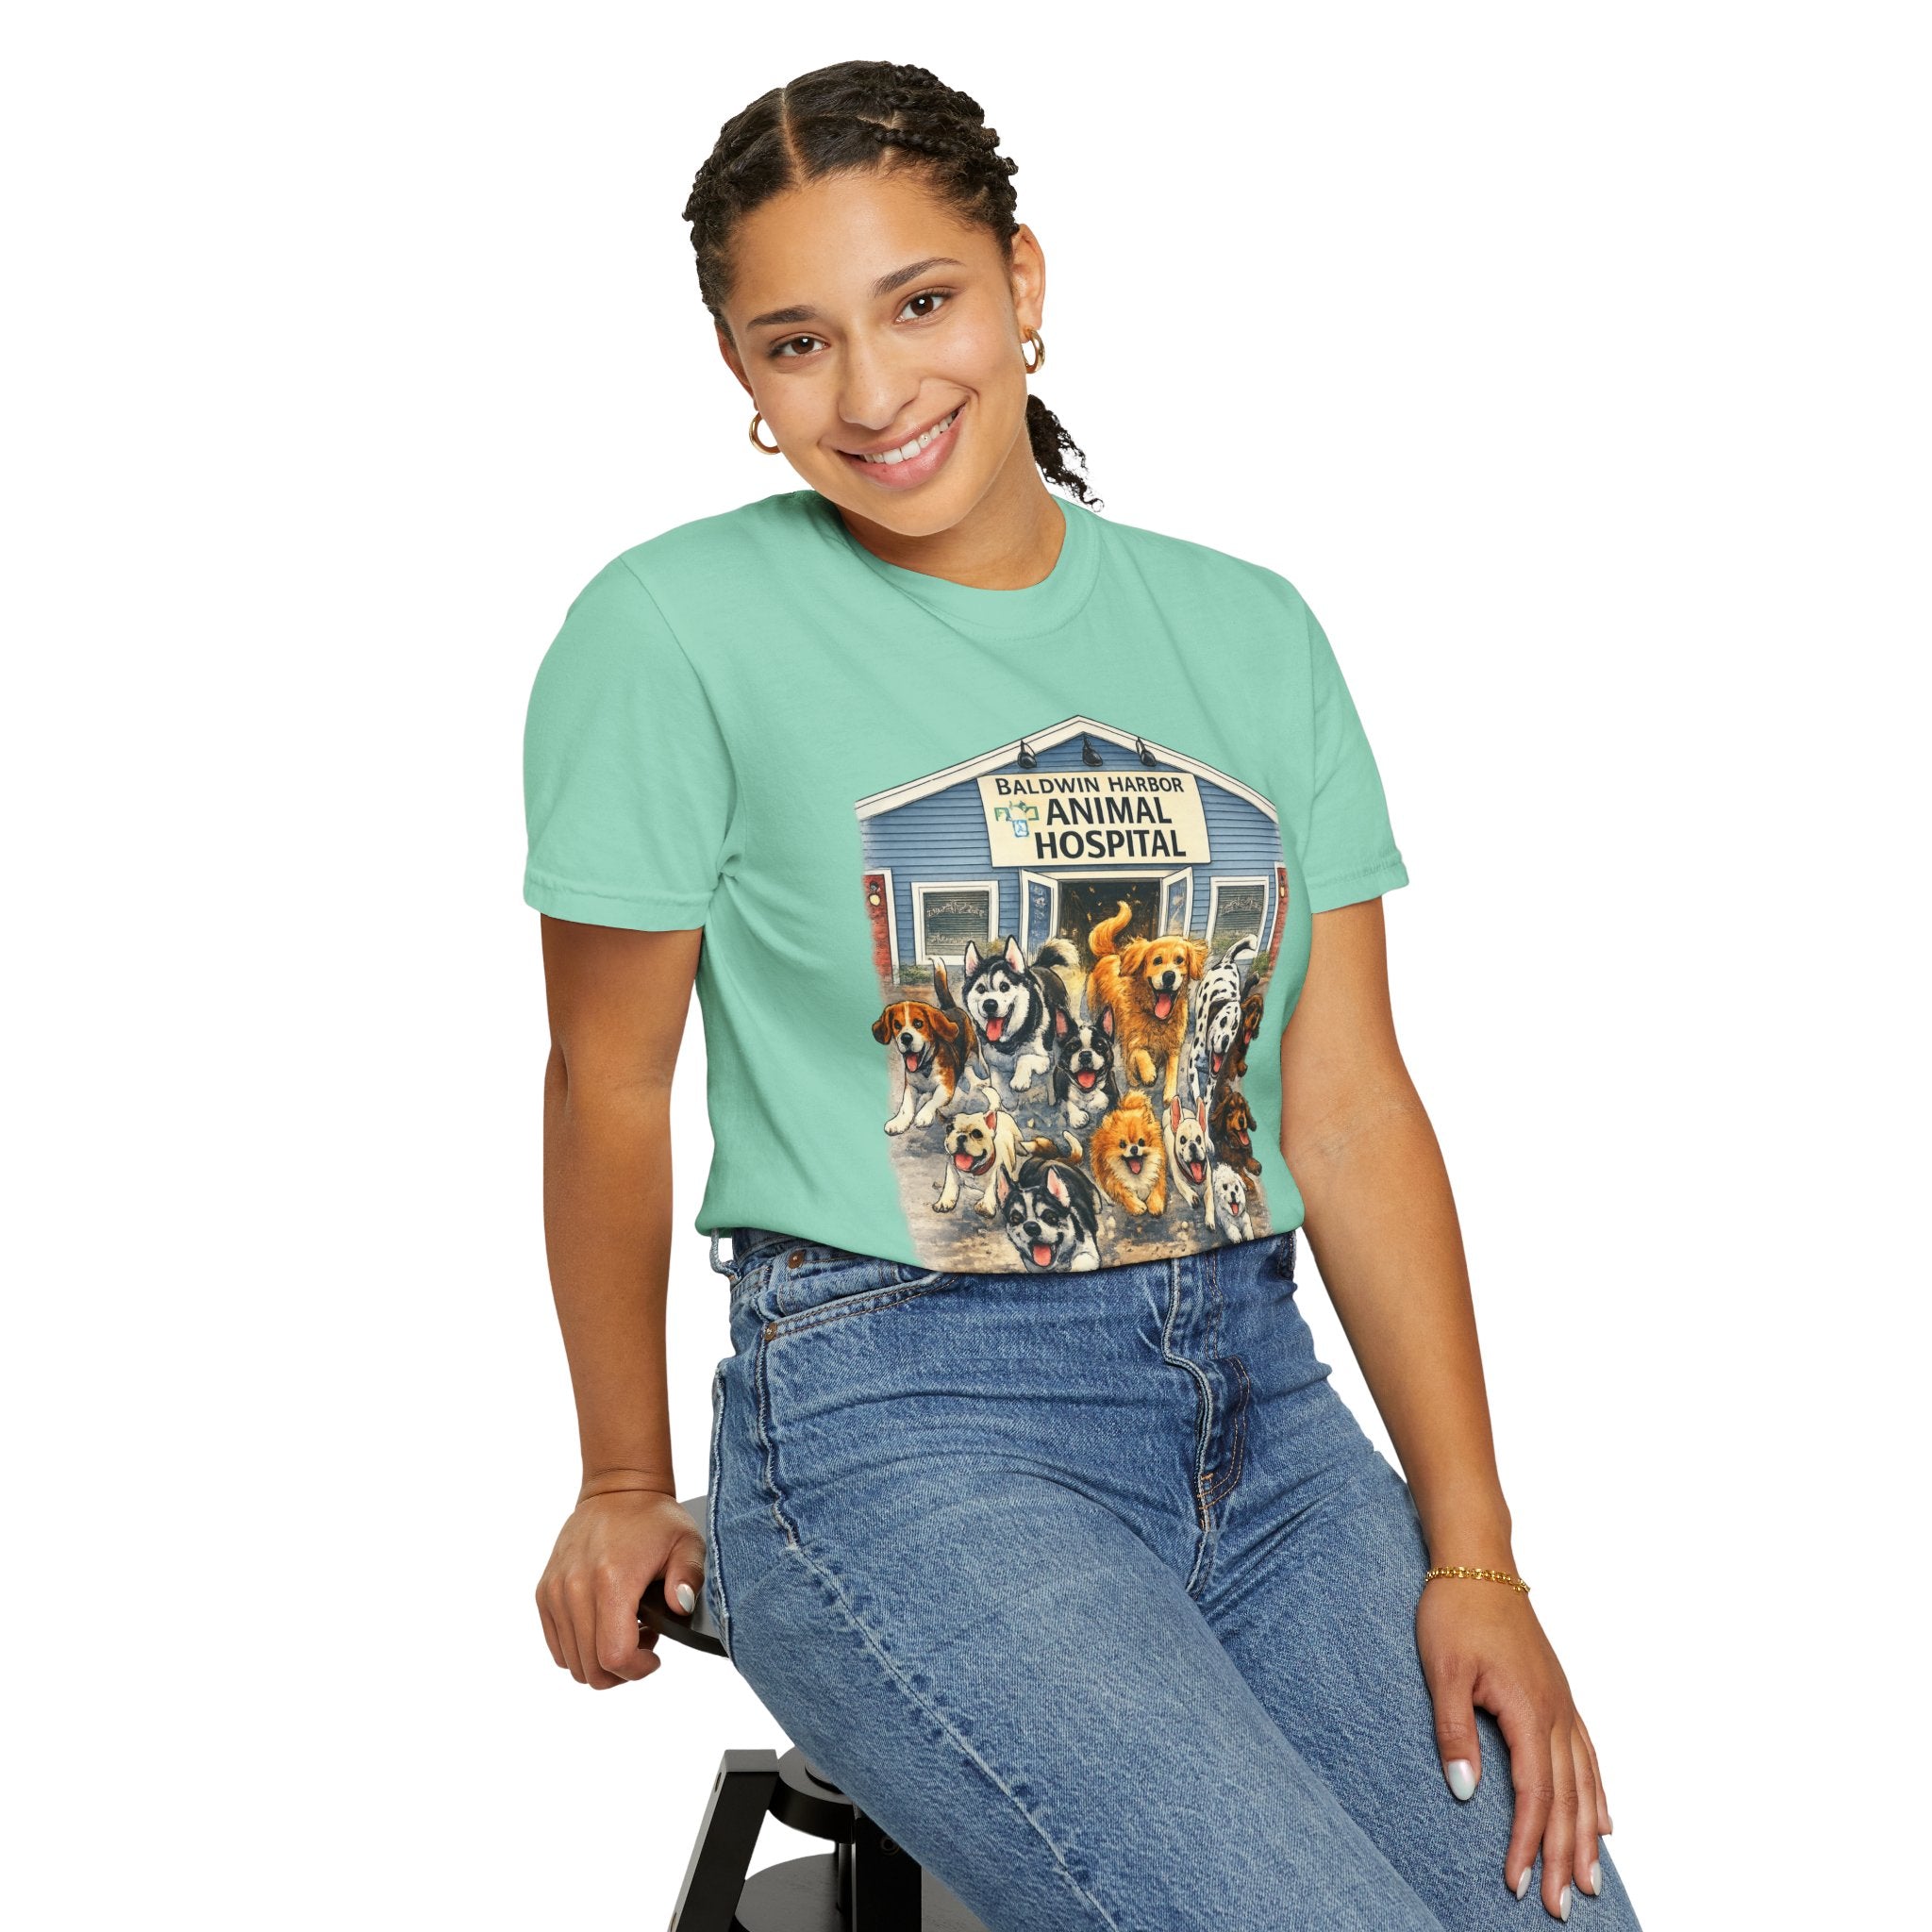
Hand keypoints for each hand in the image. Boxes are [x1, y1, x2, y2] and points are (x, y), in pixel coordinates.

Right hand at [535, 1485, 705, 1689]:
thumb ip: (689, 1578)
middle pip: (591, 1667)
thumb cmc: (654, 1519)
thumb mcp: (687, 1543)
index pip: (614, 1656)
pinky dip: (579, 1649)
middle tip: (643, 1644)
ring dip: (600, 1660)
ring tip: (625, 1631)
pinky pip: (557, 1646)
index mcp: (612, 1579)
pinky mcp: (545, 1592)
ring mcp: (556, 1591)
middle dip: (622, 1671)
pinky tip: (604, 1626)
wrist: (618, 1490)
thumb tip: (681, 1606)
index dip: (638, 1670)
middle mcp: (576, 1587)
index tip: (655, 1657)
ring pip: (571, 1661)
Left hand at [1416, 1574, 1612, 1919]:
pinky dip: (1598, 1794)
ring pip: (1585, 1783)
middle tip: (1562, 1907)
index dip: (1526, 1843)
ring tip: (1590, 1882)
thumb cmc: (1454, 1612)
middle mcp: (1556, 1712)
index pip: (1533, 1794)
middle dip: (1563, 1857)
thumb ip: (1454, 1732)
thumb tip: (1463, 1793)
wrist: (1478, 1562)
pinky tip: (1604, 1820)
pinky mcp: (1559, 1694)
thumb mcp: (1443, 1671)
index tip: (1516, 1883)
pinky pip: (1588, 1755)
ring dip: (1587, 1836)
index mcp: (1529, 1710)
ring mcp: (1563, 1703)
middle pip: (1566, 1799)